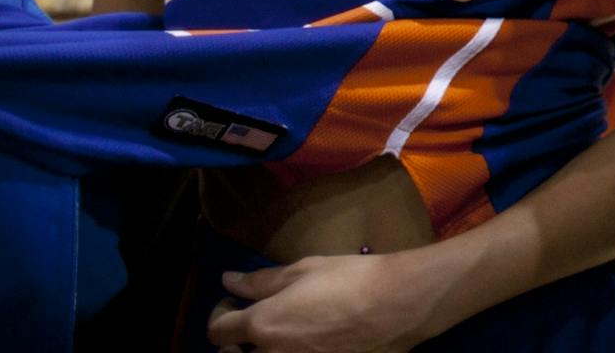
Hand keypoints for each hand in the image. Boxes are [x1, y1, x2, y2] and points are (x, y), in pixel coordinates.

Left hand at [207, 250, 447, 352]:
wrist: (396, 305)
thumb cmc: (350, 279)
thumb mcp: (304, 270)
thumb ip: (261, 281)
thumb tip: (229, 281)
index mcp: (263, 324)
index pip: (218, 330)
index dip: (220, 313)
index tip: (234, 301)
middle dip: (232, 342)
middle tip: (250, 323)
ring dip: (259, 349)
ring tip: (277, 334)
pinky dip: (287, 352)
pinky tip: (304, 340)